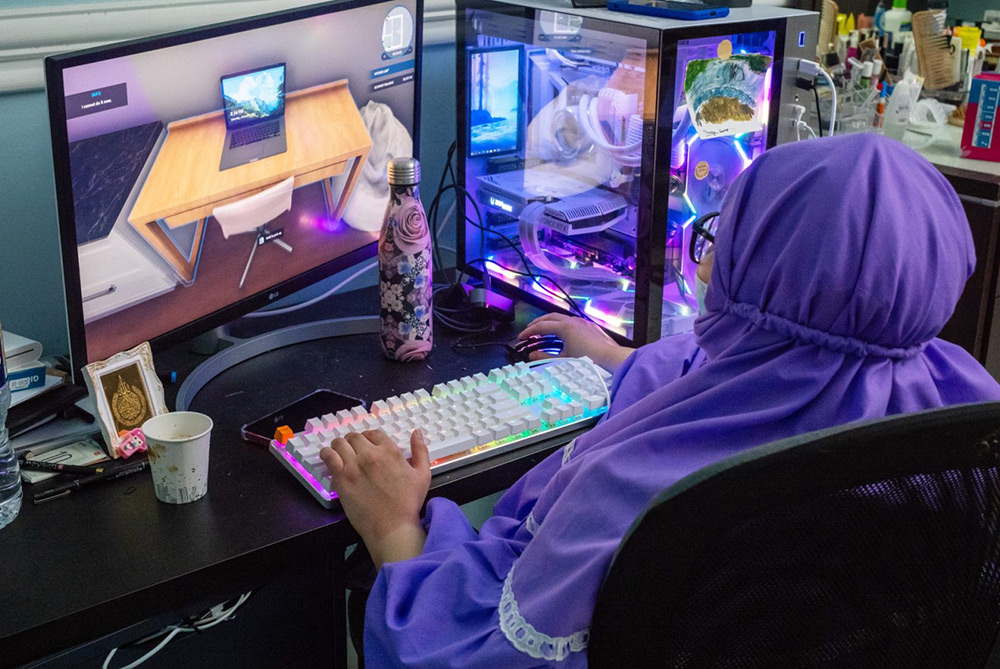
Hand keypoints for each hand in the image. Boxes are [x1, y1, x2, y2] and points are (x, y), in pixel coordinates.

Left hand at [320, 430, 430, 568]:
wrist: (392, 527)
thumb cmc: (407, 504)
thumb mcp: (422, 474)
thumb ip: (420, 451)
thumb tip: (417, 433)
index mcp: (390, 451)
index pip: (373, 433)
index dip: (369, 437)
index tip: (367, 444)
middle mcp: (370, 455)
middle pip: (355, 437)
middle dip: (354, 441)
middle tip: (353, 450)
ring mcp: (353, 466)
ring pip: (339, 443)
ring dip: (339, 445)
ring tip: (340, 452)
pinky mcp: (341, 478)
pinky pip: (328, 457)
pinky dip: (327, 454)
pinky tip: (329, 457)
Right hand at [518, 313, 634, 373]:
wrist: (610, 358)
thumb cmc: (588, 359)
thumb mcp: (563, 360)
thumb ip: (545, 356)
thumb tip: (532, 354)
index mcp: (564, 327)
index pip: (542, 326)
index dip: (529, 332)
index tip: (522, 336)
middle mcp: (573, 321)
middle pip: (550, 317)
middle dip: (538, 323)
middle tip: (530, 330)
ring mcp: (583, 323)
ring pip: (562, 318)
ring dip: (551, 322)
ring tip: (545, 330)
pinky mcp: (591, 327)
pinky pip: (573, 322)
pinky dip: (563, 325)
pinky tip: (563, 333)